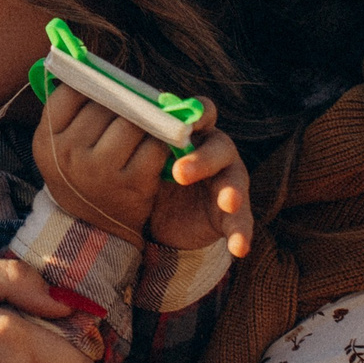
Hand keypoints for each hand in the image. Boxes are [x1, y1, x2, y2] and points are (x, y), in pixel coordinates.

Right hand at [33, 86, 166, 242]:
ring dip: (144, 120)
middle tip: (131, 105)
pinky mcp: (133, 183)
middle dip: (122, 102)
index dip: (91, 85)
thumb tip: (81, 59)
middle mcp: (69, 154)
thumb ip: (64, 109)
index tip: (102, 90)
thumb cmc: (77, 174)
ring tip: (144, 125)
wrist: (90, 228)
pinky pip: (154, 145)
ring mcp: (101, 170)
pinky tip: (155, 145)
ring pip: (133, 122)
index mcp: (47, 140)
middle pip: (106, 104)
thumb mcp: (56, 145)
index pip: (71, 92)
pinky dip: (161, 141)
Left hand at [149, 108, 253, 257]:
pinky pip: (240, 222)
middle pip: (220, 148)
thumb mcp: (145, 163)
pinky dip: (240, 235)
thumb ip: (144, 143)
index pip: (204, 114)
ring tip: (228, 202)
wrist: (158, 223)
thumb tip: (122, 115)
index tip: (187, 122)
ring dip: (232, 192)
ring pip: (235, 183)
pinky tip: (239, 248)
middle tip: (179, 173)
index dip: (200, 114)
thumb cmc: (152, 179)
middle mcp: (217, 154)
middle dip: (202, 159)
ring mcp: (229, 183)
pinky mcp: (232, 213)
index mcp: (196, 134)